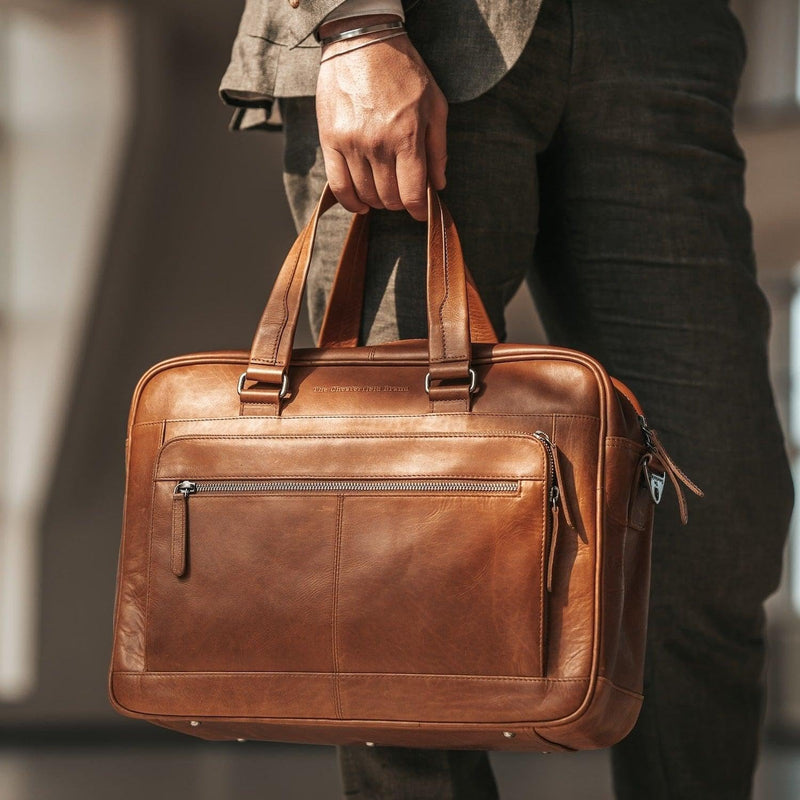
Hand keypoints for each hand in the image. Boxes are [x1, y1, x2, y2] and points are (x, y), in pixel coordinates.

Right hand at [316, 17, 447, 220]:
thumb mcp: (434, 105)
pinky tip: (361, 204)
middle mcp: (378, 144)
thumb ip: (438, 149)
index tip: (421, 212)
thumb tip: (438, 185)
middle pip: (389, 198)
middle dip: (399, 202)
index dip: (419, 210)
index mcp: (407, 137)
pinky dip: (350, 201)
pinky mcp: (330, 140)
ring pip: (365, 194)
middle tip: (403, 193)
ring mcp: (351, 144)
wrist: (362, 41)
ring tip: (384, 192)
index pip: (412, 193)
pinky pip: (338, 185)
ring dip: (377, 201)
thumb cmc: (403, 71)